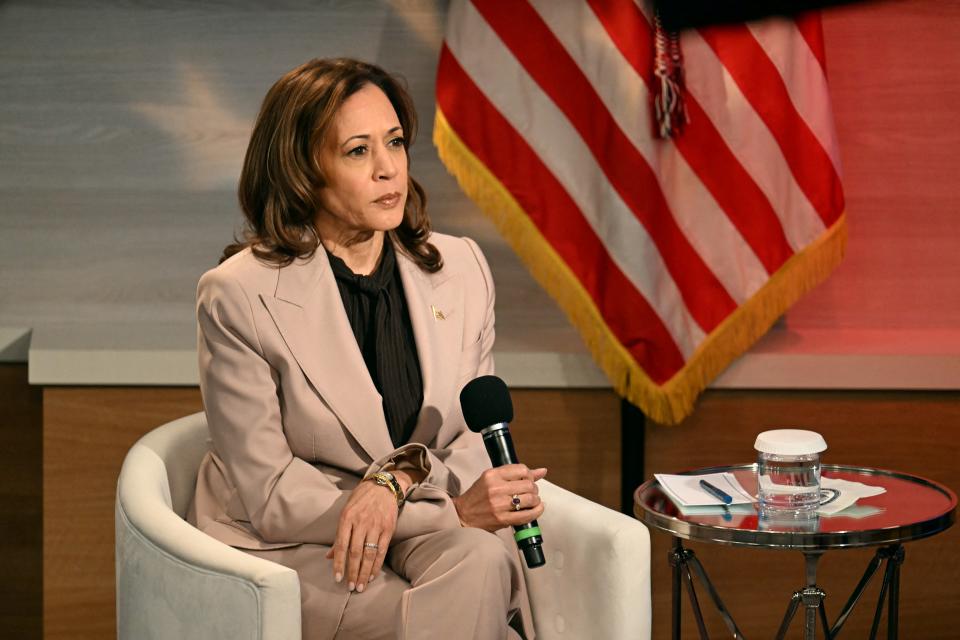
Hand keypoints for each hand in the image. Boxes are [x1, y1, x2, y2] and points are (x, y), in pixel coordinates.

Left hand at [325, 478, 398, 592]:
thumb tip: (329, 556)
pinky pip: (382, 550)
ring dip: (364, 572)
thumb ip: (339, 535)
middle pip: (355, 552)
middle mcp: (361, 522)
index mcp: (347, 518)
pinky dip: (377, 564)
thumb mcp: (346, 512)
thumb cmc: (361, 499)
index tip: (338, 578)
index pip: (342, 545)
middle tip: (351, 587)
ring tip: (361, 586)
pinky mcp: (388, 528)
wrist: (383, 486)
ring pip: (369, 554)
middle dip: (352, 572)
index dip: (339, 563)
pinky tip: (372, 574)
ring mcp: (375, 525)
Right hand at [452, 464, 546, 531]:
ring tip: (532, 501)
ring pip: (530, 499)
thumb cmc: (478, 496)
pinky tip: (536, 509)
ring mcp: (499, 504)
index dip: (529, 475)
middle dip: (534, 488)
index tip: (528, 480)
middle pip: (528, 484)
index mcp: (492, 475)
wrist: (463, 515)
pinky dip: (537, 511)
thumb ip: (516, 474)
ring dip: (536, 500)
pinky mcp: (502, 519)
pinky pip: (527, 515)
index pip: (522, 469)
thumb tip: (542, 471)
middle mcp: (496, 488)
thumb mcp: (492, 479)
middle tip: (530, 492)